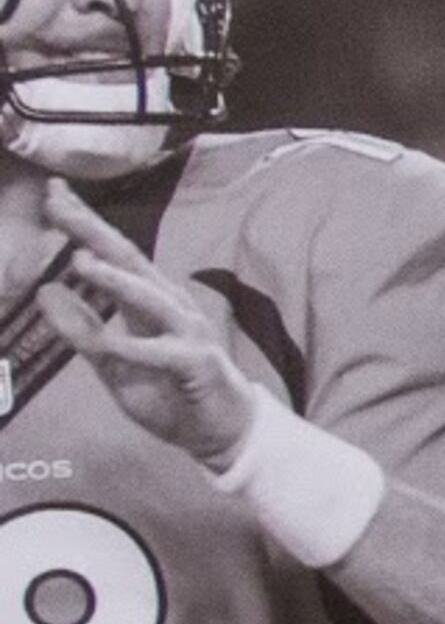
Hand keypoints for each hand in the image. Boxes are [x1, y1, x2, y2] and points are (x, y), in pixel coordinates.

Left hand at [34, 179, 254, 466]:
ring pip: (150, 300)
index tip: (52, 192)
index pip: (111, 256)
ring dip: (115, 281)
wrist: (221, 431)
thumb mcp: (113, 364)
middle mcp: (168, 306)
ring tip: (80, 261)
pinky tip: (111, 344)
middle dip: (93, 232)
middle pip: (129, 261)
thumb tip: (44, 290)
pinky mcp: (198, 365)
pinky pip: (163, 355)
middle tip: (58, 202)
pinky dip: (136, 349)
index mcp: (145, 302)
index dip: (82, 224)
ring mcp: (187, 333)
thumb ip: (81, 330)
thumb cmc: (170, 392)